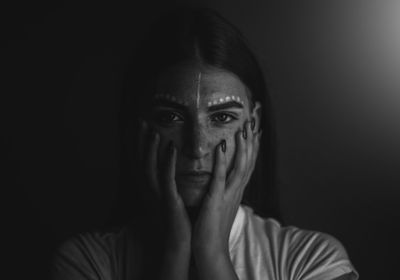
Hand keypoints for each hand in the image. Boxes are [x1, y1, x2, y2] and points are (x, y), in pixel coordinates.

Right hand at [138, 120, 190, 279]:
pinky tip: (171, 147)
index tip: (142, 126)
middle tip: (141, 121)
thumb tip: (172, 168)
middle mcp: (150, 189)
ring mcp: (157, 195)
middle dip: (141, 141)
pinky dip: (167, 161)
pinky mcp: (167, 200)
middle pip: (141, 160)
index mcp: (151, 188)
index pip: (143, 160)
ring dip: (151, 147)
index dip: (141, 144)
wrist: (179, 243)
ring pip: (150, 166)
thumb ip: (168, 182)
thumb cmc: (177, 219)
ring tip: (153, 129)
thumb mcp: (170, 197)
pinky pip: (166, 178)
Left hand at [192, 120, 260, 258]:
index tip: (256, 129)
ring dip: (243, 146)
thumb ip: (225, 190)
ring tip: (244, 128)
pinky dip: (222, 160)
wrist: (210, 249)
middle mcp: (237, 190)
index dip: (253, 146)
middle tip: (254, 120)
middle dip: (252, 140)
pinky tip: (222, 145)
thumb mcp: (222, 204)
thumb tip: (225, 178)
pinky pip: (220, 177)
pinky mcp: (216, 200)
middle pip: (249, 161)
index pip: (249, 163)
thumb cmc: (213, 226)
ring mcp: (229, 195)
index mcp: (237, 190)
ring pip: (240, 166)